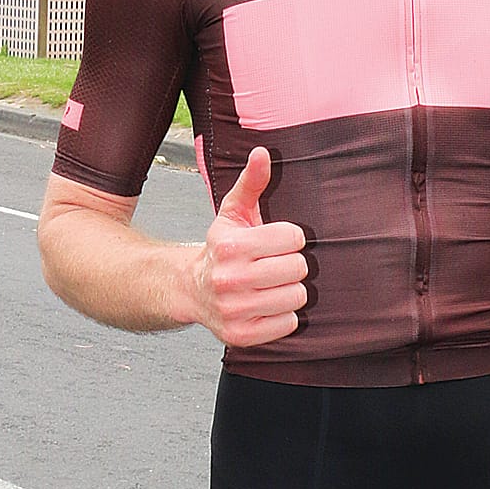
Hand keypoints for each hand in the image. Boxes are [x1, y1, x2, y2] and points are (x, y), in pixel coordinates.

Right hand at [190, 148, 306, 347]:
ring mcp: (234, 310)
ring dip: (290, 290)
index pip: (293, 238)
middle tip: (275, 265)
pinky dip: (284, 315)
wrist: (191, 289)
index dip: (290, 238)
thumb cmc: (222, 248)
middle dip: (291, 264)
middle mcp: (229, 280)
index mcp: (230, 247)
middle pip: (298, 269)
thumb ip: (251, 183)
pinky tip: (267, 304)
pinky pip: (288, 323)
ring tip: (271, 285)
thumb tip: (262, 153)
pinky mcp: (241, 335)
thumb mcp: (233, 213)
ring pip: (297, 297)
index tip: (276, 242)